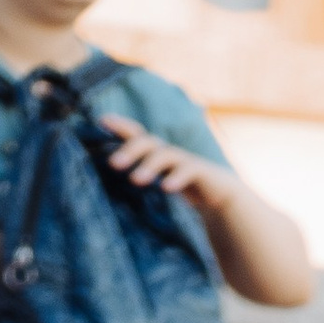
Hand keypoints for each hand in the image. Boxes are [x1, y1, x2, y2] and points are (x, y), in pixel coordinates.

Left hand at [97, 112, 233, 218]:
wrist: (223, 201)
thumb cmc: (185, 196)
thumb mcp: (159, 189)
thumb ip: (141, 185)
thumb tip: (107, 195)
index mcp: (156, 155)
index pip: (136, 135)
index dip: (120, 126)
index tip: (101, 121)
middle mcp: (169, 154)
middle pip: (147, 142)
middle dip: (129, 150)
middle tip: (113, 164)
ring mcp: (185, 161)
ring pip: (165, 155)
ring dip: (149, 165)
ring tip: (135, 180)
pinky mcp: (202, 172)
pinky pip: (188, 170)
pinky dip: (177, 178)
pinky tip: (166, 188)